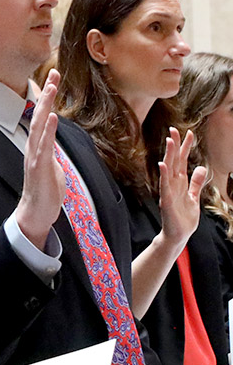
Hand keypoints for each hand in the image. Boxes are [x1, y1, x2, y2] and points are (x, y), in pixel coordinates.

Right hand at [14, 69, 65, 247]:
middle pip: (38, 114)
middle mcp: (33, 147)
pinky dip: (47, 130)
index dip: (48, 97)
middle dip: (46, 93)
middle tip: (54, 73)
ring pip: (38, 125)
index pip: (43, 116)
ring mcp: (34, 156)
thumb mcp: (52, 165)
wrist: (36, 213)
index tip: (54, 78)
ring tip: (51, 88)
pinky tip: (51, 116)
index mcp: (39, 145)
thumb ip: (52, 150)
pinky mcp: (39, 167)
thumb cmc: (46, 191)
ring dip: (45, 105)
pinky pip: (43, 145)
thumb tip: (54, 140)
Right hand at [158, 127, 205, 250]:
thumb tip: (201, 167)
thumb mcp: (194, 197)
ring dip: (168, 155)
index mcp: (180, 182)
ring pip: (169, 169)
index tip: (188, 133)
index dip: (185, 147)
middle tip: (173, 129)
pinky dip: (164, 175)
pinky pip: (165, 186)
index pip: (182, 160)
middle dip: (175, 145)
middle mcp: (173, 184)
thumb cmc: (184, 218)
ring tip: (169, 141)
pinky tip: (163, 165)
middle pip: (174, 161)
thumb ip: (196, 182)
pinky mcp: (166, 200)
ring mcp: (169, 191)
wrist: (178, 235)